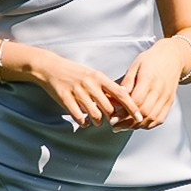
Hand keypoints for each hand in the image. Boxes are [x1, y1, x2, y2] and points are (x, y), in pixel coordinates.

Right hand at [24, 50, 140, 129]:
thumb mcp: (93, 75)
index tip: (139, 117)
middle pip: (109, 108)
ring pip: (95, 115)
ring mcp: (77, 92)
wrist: (50, 68)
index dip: (132, 107)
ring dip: (98, 122)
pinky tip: (83, 122)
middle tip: (112, 121)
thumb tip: (124, 98)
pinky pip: (79, 117)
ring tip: (97, 122)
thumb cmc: (75, 72)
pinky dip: (83, 123)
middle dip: (112, 118)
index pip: (121, 94)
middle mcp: (90, 84)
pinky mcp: (65, 99)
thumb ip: (107, 87)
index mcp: (99, 77)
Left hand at [116, 37, 187, 128]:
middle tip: (115, 125)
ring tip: (124, 127)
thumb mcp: (135, 65)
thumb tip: (117, 95)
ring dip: (137, 126)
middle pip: (144, 112)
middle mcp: (159, 90)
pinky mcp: (170, 102)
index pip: (136, 101)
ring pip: (152, 118)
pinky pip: (160, 118)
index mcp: (149, 79)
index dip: (124, 112)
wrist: (172, 57)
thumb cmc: (151, 60)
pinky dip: (148, 125)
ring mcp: (166, 97)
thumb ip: (127, 82)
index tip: (113, 117)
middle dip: (128, 122)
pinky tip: (138, 125)